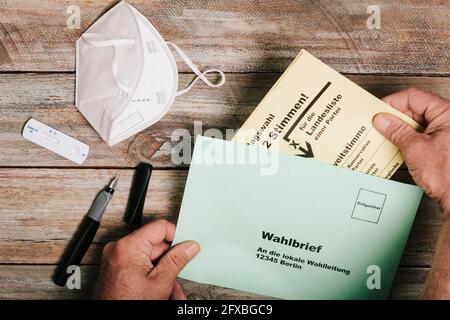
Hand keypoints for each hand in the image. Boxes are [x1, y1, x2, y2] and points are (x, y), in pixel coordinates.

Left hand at [93, 219, 199, 299]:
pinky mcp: (115, 268)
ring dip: (163, 272)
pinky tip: (161, 291)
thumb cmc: (127, 304)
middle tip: (180, 274)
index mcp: (128, 246)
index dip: (176, 236)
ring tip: (172, 292)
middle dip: (170, 261)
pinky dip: (151, 276)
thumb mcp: (160, 282)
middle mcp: (118, 248)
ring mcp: (115, 258)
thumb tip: (189, 246)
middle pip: (155, 245)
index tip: (186, 247)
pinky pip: (139, 266)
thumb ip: (176, 261)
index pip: (160, 227)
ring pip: (149, 258)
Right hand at [373, 88, 449, 216]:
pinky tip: (396, 146)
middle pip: (416, 109)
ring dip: (400, 129)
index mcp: (447, 113)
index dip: (392, 102)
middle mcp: (449, 120)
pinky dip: (408, 139)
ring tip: (385, 136)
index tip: (377, 111)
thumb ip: (396, 130)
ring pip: (418, 123)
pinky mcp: (443, 145)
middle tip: (378, 124)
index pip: (413, 97)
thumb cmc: (448, 175)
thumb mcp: (414, 148)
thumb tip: (382, 120)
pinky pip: (421, 135)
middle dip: (395, 117)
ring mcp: (447, 133)